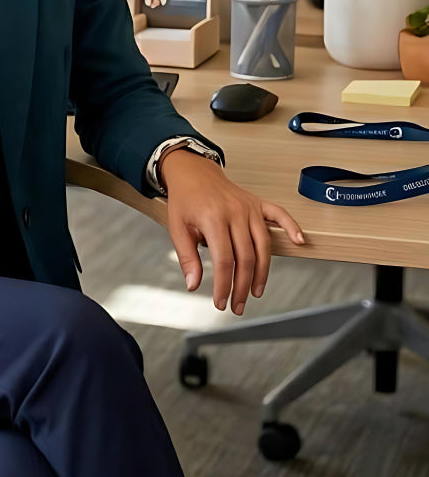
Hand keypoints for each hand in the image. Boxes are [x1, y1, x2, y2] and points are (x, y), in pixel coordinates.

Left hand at [161, 148, 304, 314]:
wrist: (192, 171)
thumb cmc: (184, 199)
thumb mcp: (176, 227)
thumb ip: (186, 257)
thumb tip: (193, 285)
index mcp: (212, 218)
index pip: (224, 261)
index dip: (224, 285)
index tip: (221, 302)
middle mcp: (234, 212)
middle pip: (246, 257)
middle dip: (243, 286)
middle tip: (238, 305)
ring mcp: (248, 207)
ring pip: (263, 245)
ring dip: (262, 273)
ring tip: (256, 292)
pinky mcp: (257, 203)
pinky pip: (279, 214)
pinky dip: (291, 227)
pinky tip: (300, 242)